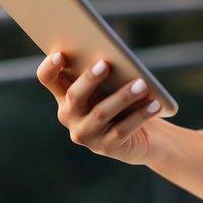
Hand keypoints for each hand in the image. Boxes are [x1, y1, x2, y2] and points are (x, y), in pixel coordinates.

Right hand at [36, 53, 163, 164]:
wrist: (142, 135)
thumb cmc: (122, 99)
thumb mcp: (111, 84)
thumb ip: (105, 71)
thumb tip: (112, 55)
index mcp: (64, 94)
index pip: (47, 78)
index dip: (50, 67)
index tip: (60, 54)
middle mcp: (69, 115)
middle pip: (74, 95)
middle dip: (90, 79)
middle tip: (106, 64)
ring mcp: (85, 134)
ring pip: (101, 113)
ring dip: (123, 96)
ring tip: (142, 84)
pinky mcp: (105, 148)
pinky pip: (122, 130)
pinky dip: (140, 115)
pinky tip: (154, 104)